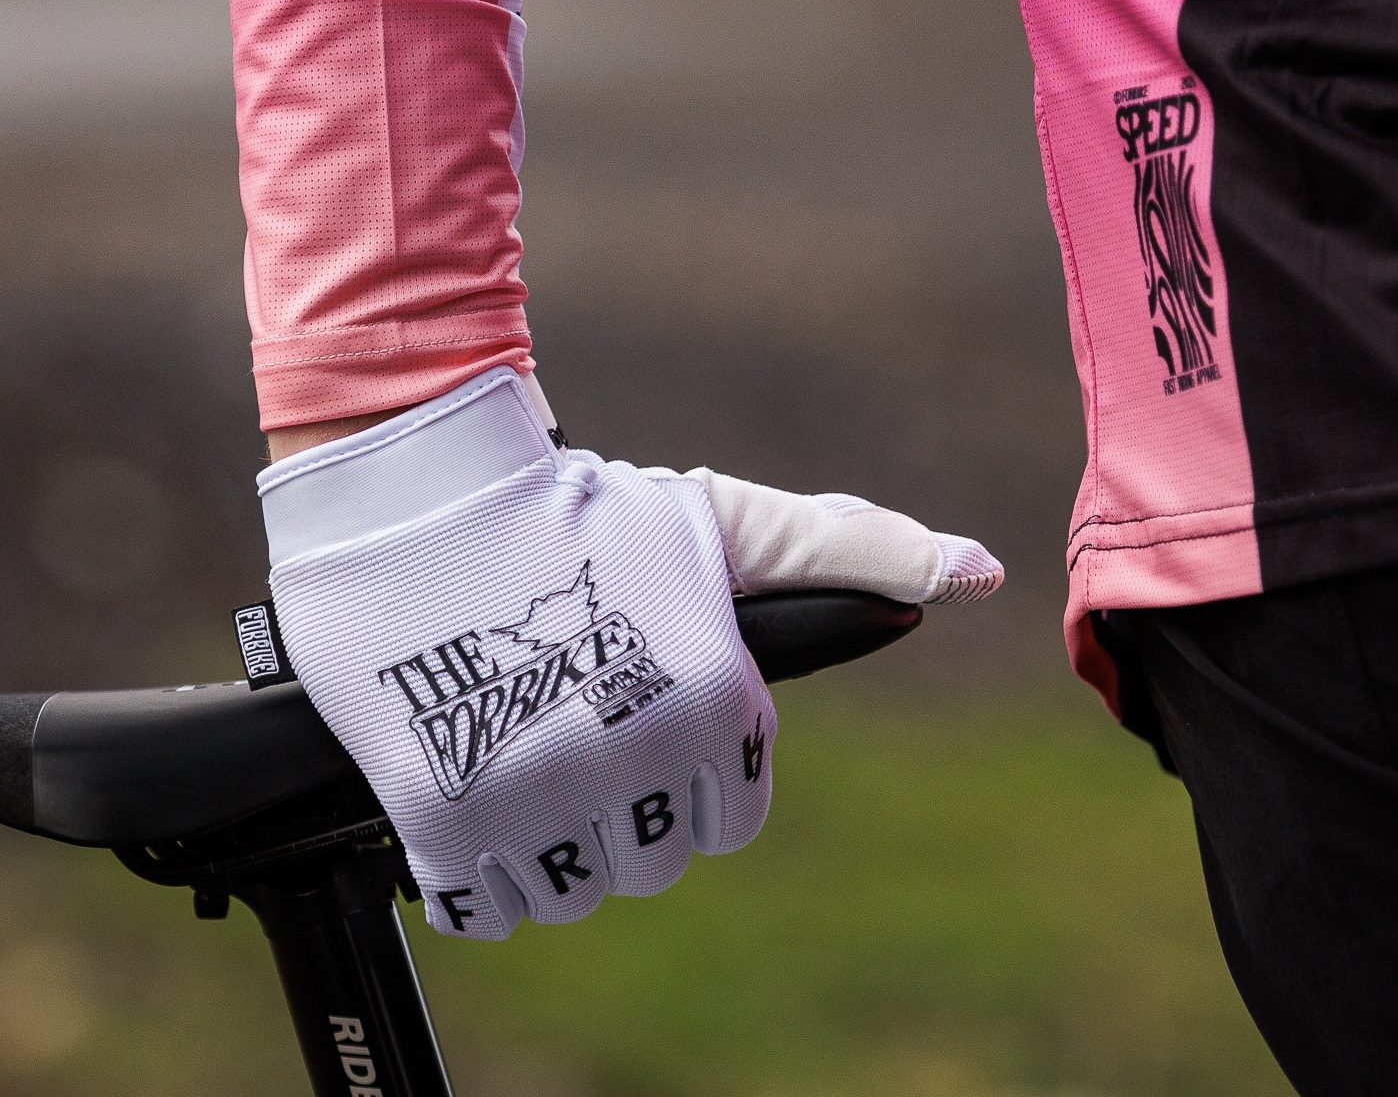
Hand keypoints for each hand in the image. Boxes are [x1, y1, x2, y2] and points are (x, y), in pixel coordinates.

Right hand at [260, 371, 1000, 938]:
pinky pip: (482, 909)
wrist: (417, 488)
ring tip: (524, 750)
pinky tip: (471, 791)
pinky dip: (475, 872)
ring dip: (549, 844)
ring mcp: (537, 798)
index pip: (733, 814)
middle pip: (651, 859)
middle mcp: (637, 761)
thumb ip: (857, 550)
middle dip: (622, 804)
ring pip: (570, 891)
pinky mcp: (444, 821)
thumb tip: (980, 573)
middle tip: (578, 722)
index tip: (646, 712)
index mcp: (716, 700)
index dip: (692, 768)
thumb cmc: (585, 507)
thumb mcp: (732, 521)